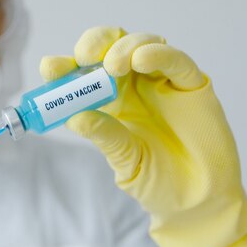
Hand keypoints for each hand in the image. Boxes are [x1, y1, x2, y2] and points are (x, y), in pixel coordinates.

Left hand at [40, 26, 246, 246]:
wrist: (197, 201)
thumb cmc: (156, 182)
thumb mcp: (124, 160)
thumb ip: (105, 136)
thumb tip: (74, 118)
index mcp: (109, 102)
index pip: (82, 74)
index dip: (65, 67)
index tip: (50, 68)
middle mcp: (133, 86)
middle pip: (110, 48)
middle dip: (94, 44)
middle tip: (85, 57)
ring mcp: (162, 82)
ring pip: (141, 45)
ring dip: (123, 48)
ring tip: (113, 67)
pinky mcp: (192, 85)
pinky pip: (176, 60)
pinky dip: (157, 54)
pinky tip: (141, 59)